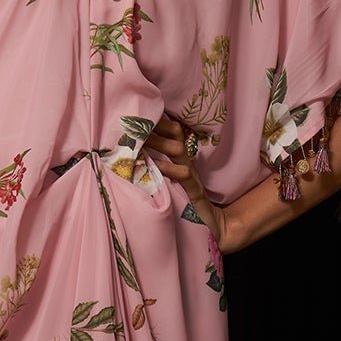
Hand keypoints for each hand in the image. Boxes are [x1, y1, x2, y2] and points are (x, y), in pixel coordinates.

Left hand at [146, 115, 229, 249]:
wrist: (212, 228)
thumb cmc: (183, 207)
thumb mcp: (167, 185)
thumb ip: (153, 171)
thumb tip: (129, 159)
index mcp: (180, 160)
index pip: (171, 131)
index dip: (156, 121)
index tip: (135, 113)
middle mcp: (186, 163)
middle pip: (175, 134)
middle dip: (155, 125)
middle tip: (133, 122)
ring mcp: (192, 176)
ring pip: (178, 150)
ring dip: (158, 142)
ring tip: (139, 139)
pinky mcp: (194, 192)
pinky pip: (183, 176)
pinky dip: (168, 169)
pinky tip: (154, 166)